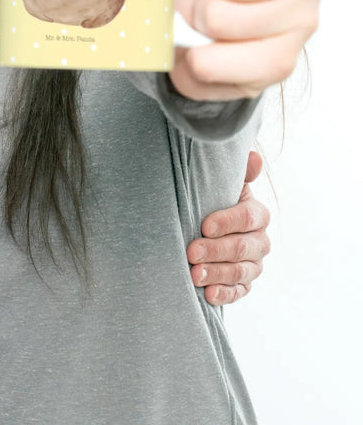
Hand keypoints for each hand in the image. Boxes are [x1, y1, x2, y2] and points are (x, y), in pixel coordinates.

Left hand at [187, 150, 270, 304]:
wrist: (205, 225)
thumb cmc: (212, 199)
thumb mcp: (221, 184)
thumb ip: (238, 172)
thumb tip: (253, 156)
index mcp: (257, 214)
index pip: (248, 218)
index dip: (227, 222)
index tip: (204, 225)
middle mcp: (260, 241)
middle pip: (243, 247)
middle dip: (216, 250)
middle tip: (191, 252)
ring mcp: (254, 264)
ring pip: (240, 272)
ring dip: (216, 274)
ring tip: (194, 274)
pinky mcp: (245, 284)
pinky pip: (239, 292)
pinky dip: (224, 294)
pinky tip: (208, 294)